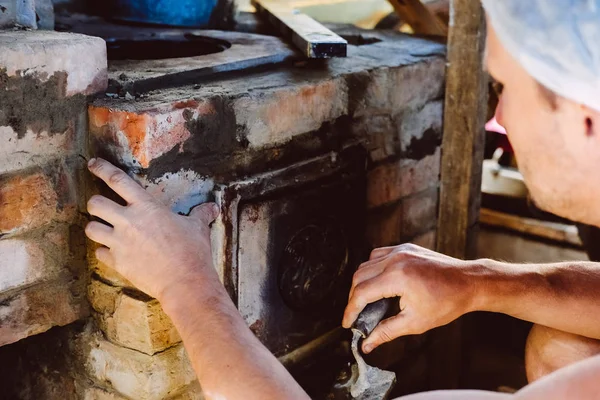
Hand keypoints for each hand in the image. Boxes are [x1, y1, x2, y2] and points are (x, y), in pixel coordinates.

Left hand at [85, 158, 220, 301]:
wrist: (184, 282)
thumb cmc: (192, 251)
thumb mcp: (198, 228)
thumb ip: (200, 214)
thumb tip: (213, 208)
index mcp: (147, 207)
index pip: (117, 180)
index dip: (102, 169)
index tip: (93, 164)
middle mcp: (128, 222)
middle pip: (95, 204)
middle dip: (95, 203)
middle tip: (101, 207)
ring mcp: (120, 243)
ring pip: (91, 228)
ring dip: (95, 227)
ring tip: (103, 229)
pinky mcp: (118, 262)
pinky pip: (100, 253)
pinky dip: (104, 252)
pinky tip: (112, 252)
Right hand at [342, 244, 479, 353]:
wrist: (469, 283)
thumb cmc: (447, 303)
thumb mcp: (415, 322)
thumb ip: (386, 332)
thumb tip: (367, 344)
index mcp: (397, 277)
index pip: (361, 293)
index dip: (350, 310)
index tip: (347, 323)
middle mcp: (395, 259)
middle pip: (358, 276)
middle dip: (353, 297)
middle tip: (357, 315)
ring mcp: (400, 251)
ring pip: (366, 264)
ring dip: (361, 282)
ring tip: (367, 301)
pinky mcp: (405, 248)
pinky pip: (378, 255)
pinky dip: (373, 269)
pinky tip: (378, 283)